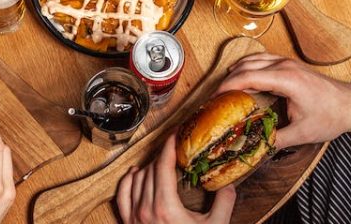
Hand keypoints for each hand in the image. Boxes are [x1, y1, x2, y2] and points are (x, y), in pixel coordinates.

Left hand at [117, 134, 236, 223]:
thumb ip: (224, 203)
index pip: (163, 166)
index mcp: (166, 207)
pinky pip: (122, 196)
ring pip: (135, 180)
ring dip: (147, 168)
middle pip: (150, 170)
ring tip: (158, 163)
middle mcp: (145, 210)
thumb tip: (229, 186)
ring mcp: (134, 218)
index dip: (169, 147)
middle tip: (173, 150)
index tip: (175, 136)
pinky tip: (134, 175)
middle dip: (162, 157)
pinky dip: (127, 182)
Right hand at [216, 54, 350, 148]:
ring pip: (253, 59)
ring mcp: (287, 62)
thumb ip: (275, 139)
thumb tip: (254, 146)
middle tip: (215, 96)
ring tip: (224, 86)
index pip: (248, 77)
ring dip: (236, 71)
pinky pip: (262, 59)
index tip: (214, 97)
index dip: (228, 86)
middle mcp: (285, 66)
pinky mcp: (290, 64)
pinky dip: (248, 66)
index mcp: (286, 79)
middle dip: (228, 79)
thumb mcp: (301, 133)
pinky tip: (242, 75)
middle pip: (246, 66)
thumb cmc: (330, 116)